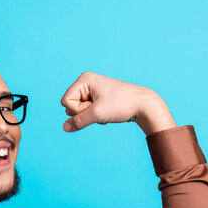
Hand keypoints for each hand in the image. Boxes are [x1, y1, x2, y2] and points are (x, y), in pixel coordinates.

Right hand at [60, 72, 176, 134]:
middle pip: (70, 106)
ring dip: (90, 116)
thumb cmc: (121, 104)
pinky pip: (87, 113)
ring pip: (79, 111)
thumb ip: (78, 121)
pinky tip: (108, 113)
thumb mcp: (97, 114)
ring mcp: (92, 91)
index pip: (66, 101)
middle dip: (84, 113)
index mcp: (84, 79)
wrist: (143, 105)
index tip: (94, 107)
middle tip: (101, 109)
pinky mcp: (98, 99)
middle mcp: (86, 83)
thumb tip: (64, 128)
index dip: (78, 110)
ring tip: (105, 111)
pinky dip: (96, 117)